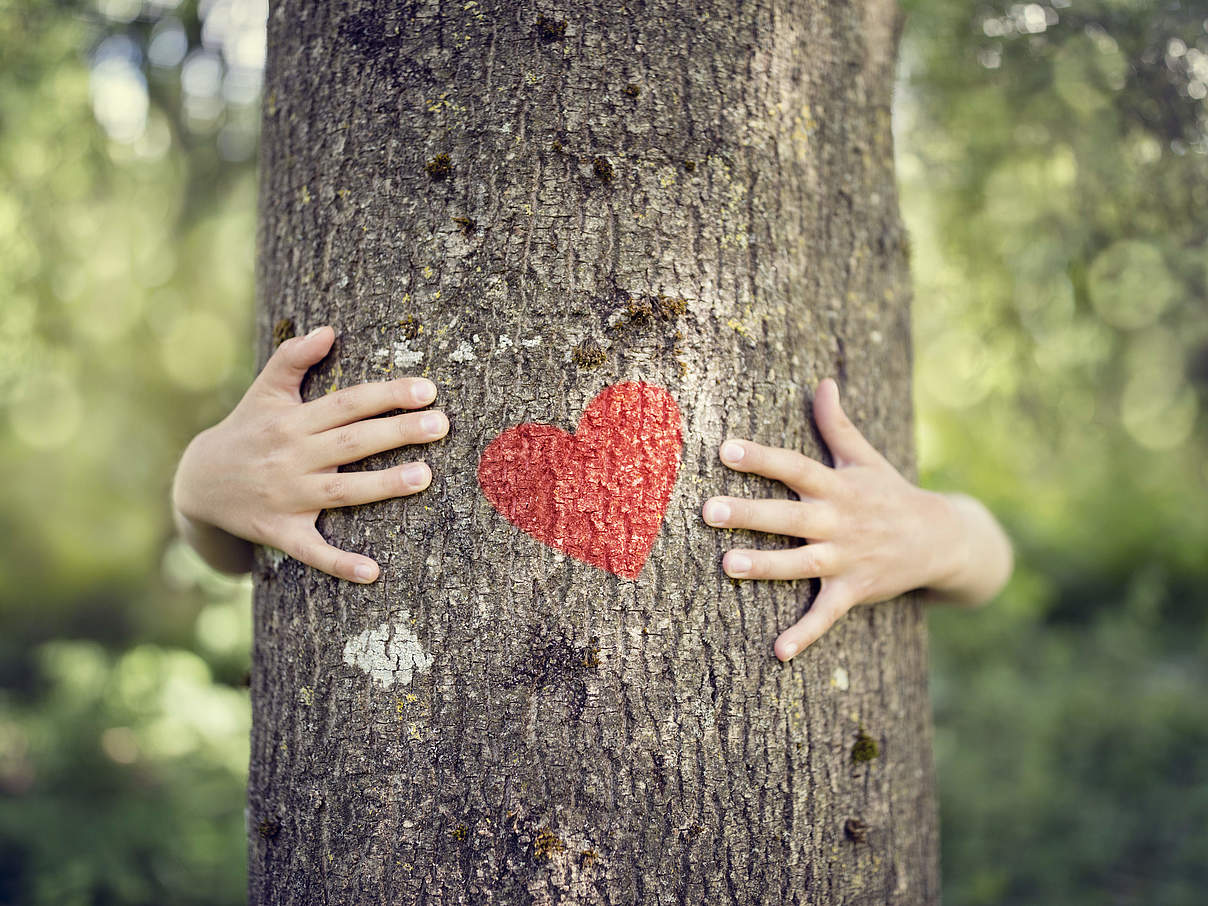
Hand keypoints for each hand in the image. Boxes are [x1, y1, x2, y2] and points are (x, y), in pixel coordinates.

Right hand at [171, 326, 448, 582]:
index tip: (427, 390)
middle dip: (397, 432)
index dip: (386, 395)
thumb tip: (327, 330)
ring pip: (341, 492)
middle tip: (442, 424)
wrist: (197, 485)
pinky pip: (312, 551)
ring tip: (425, 476)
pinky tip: (373, 572)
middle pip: (352, 442)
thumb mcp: (263, 392)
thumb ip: (292, 358)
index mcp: (292, 420)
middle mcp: (291, 457)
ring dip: (382, 486)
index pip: (347, 404)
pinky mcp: (279, 532)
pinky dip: (340, 563)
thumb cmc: (246, 431)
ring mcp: (286, 497)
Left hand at [702, 379, 1010, 659]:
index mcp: (837, 486)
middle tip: (708, 510)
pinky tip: (778, 652)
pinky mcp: (854, 590)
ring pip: (800, 563)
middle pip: (789, 515)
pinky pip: (827, 615)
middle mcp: (839, 521)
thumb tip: (822, 382)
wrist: (943, 540)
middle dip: (750, 512)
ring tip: (727, 565)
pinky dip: (805, 635)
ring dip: (766, 566)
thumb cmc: (891, 494)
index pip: (795, 467)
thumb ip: (837, 424)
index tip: (725, 448)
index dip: (762, 458)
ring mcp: (846, 557)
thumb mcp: (866, 458)